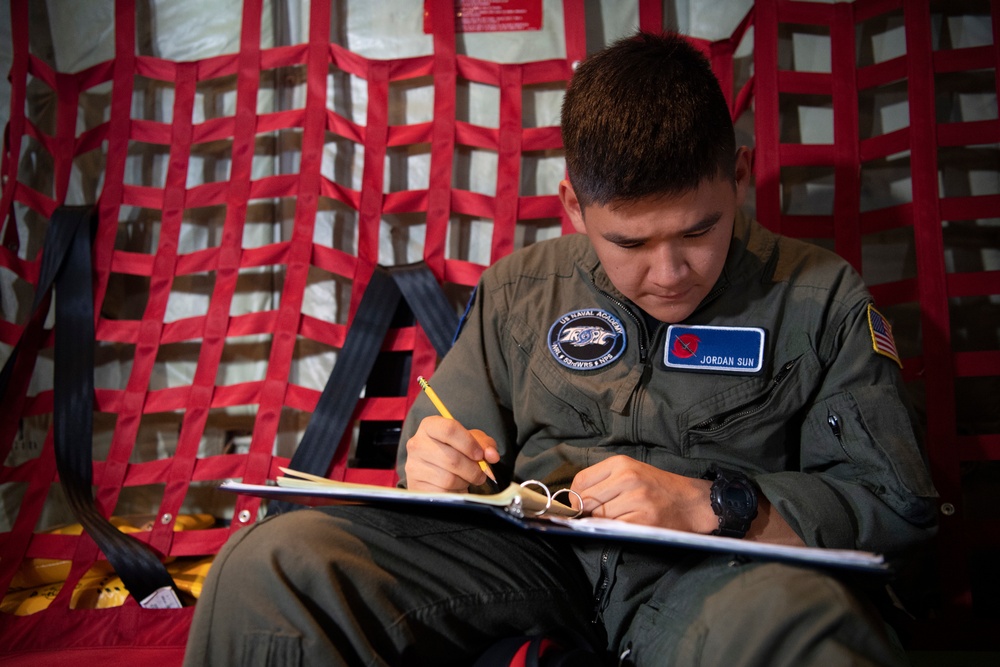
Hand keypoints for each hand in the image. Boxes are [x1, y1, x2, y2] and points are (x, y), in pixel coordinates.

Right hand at [404, 416, 499, 492]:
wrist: (435, 474)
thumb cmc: (454, 452)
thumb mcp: (471, 442)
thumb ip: (484, 444)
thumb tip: (492, 455)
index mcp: (430, 426)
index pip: (450, 429)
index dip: (470, 443)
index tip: (480, 455)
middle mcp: (417, 444)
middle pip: (452, 458)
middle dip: (473, 469)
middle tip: (480, 473)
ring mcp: (413, 466)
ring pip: (449, 478)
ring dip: (464, 481)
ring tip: (465, 479)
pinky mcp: (415, 486)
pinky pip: (442, 492)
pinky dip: (454, 492)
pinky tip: (455, 487)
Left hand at [570, 455, 717, 532]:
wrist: (692, 502)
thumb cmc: (657, 488)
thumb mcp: (630, 472)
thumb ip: (603, 481)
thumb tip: (573, 501)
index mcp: (621, 463)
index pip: (581, 481)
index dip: (575, 497)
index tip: (581, 505)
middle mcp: (627, 478)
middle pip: (587, 501)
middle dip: (589, 512)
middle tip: (604, 514)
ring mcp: (636, 499)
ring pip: (600, 517)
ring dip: (606, 522)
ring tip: (624, 516)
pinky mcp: (643, 520)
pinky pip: (615, 529)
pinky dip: (618, 530)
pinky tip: (630, 524)